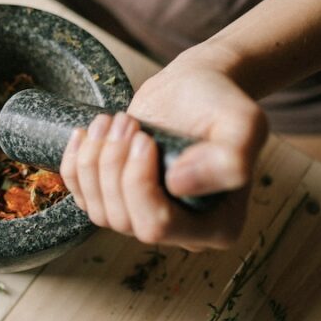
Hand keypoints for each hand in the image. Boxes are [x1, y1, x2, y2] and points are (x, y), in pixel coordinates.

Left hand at [59, 54, 267, 249]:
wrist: (194, 88)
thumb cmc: (219, 104)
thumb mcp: (244, 123)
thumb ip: (231, 159)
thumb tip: (179, 186)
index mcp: (217, 226)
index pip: (160, 226)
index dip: (139, 183)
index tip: (145, 138)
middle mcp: (180, 232)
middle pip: (124, 220)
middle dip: (113, 166)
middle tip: (127, 122)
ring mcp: (145, 217)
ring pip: (99, 212)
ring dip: (95, 160)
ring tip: (114, 120)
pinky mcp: (117, 199)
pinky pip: (82, 198)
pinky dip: (75, 165)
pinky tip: (86, 134)